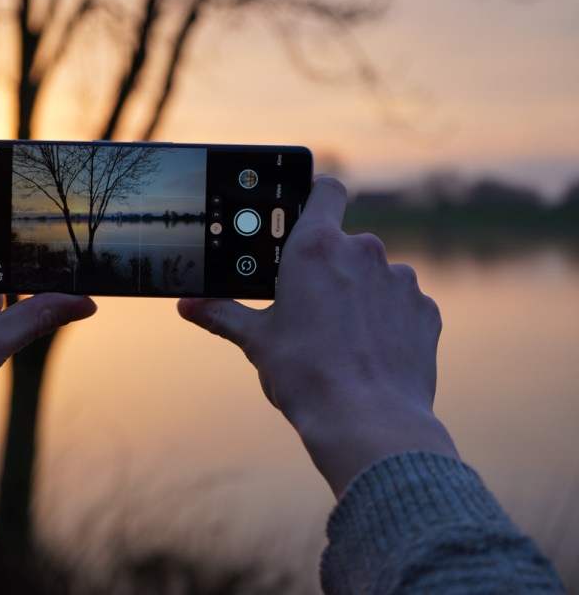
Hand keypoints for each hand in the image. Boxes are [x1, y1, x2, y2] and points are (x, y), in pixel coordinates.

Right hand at [178, 176, 457, 496]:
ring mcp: (400, 280)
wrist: (367, 422)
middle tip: (311, 305)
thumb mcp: (257, 341)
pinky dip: (388, 319)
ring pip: (375, 275)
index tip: (306, 211)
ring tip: (342, 337)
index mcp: (316, 247)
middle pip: (346, 243)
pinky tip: (372, 351)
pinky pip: (402, 303)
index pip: (325, 189)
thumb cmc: (305, 375)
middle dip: (330, 267)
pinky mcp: (425, 310)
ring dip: (361, 294)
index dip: (316, 194)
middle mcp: (363, 251)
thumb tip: (188, 305)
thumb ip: (223, 313)